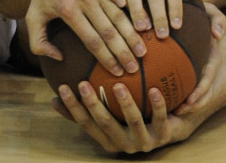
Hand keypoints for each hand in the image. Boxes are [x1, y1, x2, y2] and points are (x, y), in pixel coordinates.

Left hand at [26, 0, 146, 75]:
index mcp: (68, 11)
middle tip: (135, 68)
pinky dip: (134, 12)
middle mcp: (85, 0)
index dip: (106, 58)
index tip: (117, 72)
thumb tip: (59, 58)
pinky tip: (145, 25)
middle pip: (108, 31)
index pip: (92, 40)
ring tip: (143, 51)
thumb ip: (38, 42)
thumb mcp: (33, 15)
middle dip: (123, 52)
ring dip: (132, 35)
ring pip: (119, 16)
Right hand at [53, 81, 199, 153]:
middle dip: (94, 104)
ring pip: (133, 121)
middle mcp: (124, 143)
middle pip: (106, 123)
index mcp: (108, 140)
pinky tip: (154, 89)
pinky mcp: (164, 135)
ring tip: (118, 85)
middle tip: (84, 83)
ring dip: (126, 104)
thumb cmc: (133, 121)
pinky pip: (160, 118)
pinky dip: (158, 104)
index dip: (73, 108)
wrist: (172, 130)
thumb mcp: (107, 117)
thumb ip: (85, 110)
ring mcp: (144, 141)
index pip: (86, 124)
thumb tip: (53, 99)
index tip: (63, 88)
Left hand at [174, 2, 224, 113]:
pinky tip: (157, 98)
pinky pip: (176, 80)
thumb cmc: (197, 9)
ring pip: (190, 89)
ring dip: (184, 102)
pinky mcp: (180, 65)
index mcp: (211, 54)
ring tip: (171, 111)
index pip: (209, 75)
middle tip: (179, 111)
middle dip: (193, 103)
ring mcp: (193, 66)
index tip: (190, 100)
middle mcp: (204, 64)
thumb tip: (218, 34)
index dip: (202, 89)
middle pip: (201, 89)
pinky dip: (171, 90)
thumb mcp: (210, 10)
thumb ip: (217, 18)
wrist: (185, 8)